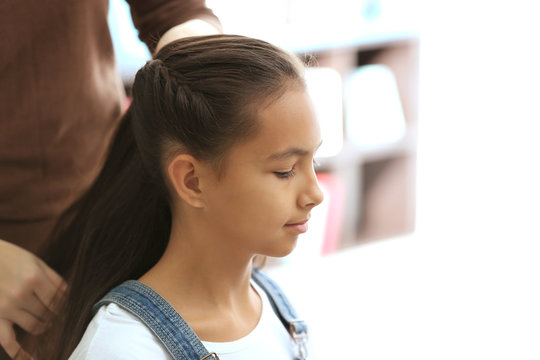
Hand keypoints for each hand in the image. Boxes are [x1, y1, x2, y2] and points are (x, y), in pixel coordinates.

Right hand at [0, 239, 66, 358]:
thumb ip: (51, 277)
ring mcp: (7, 309)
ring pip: (36, 326)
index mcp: (34, 278)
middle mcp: (22, 295)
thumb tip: (67, 293)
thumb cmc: (8, 257)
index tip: (65, 302)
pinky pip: (8, 341)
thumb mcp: (33, 260)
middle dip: (56, 313)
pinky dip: (20, 353)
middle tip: (56, 311)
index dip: (65, 301)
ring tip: (46, 322)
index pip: (60, 297)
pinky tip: (30, 359)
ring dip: (45, 325)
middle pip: (50, 312)